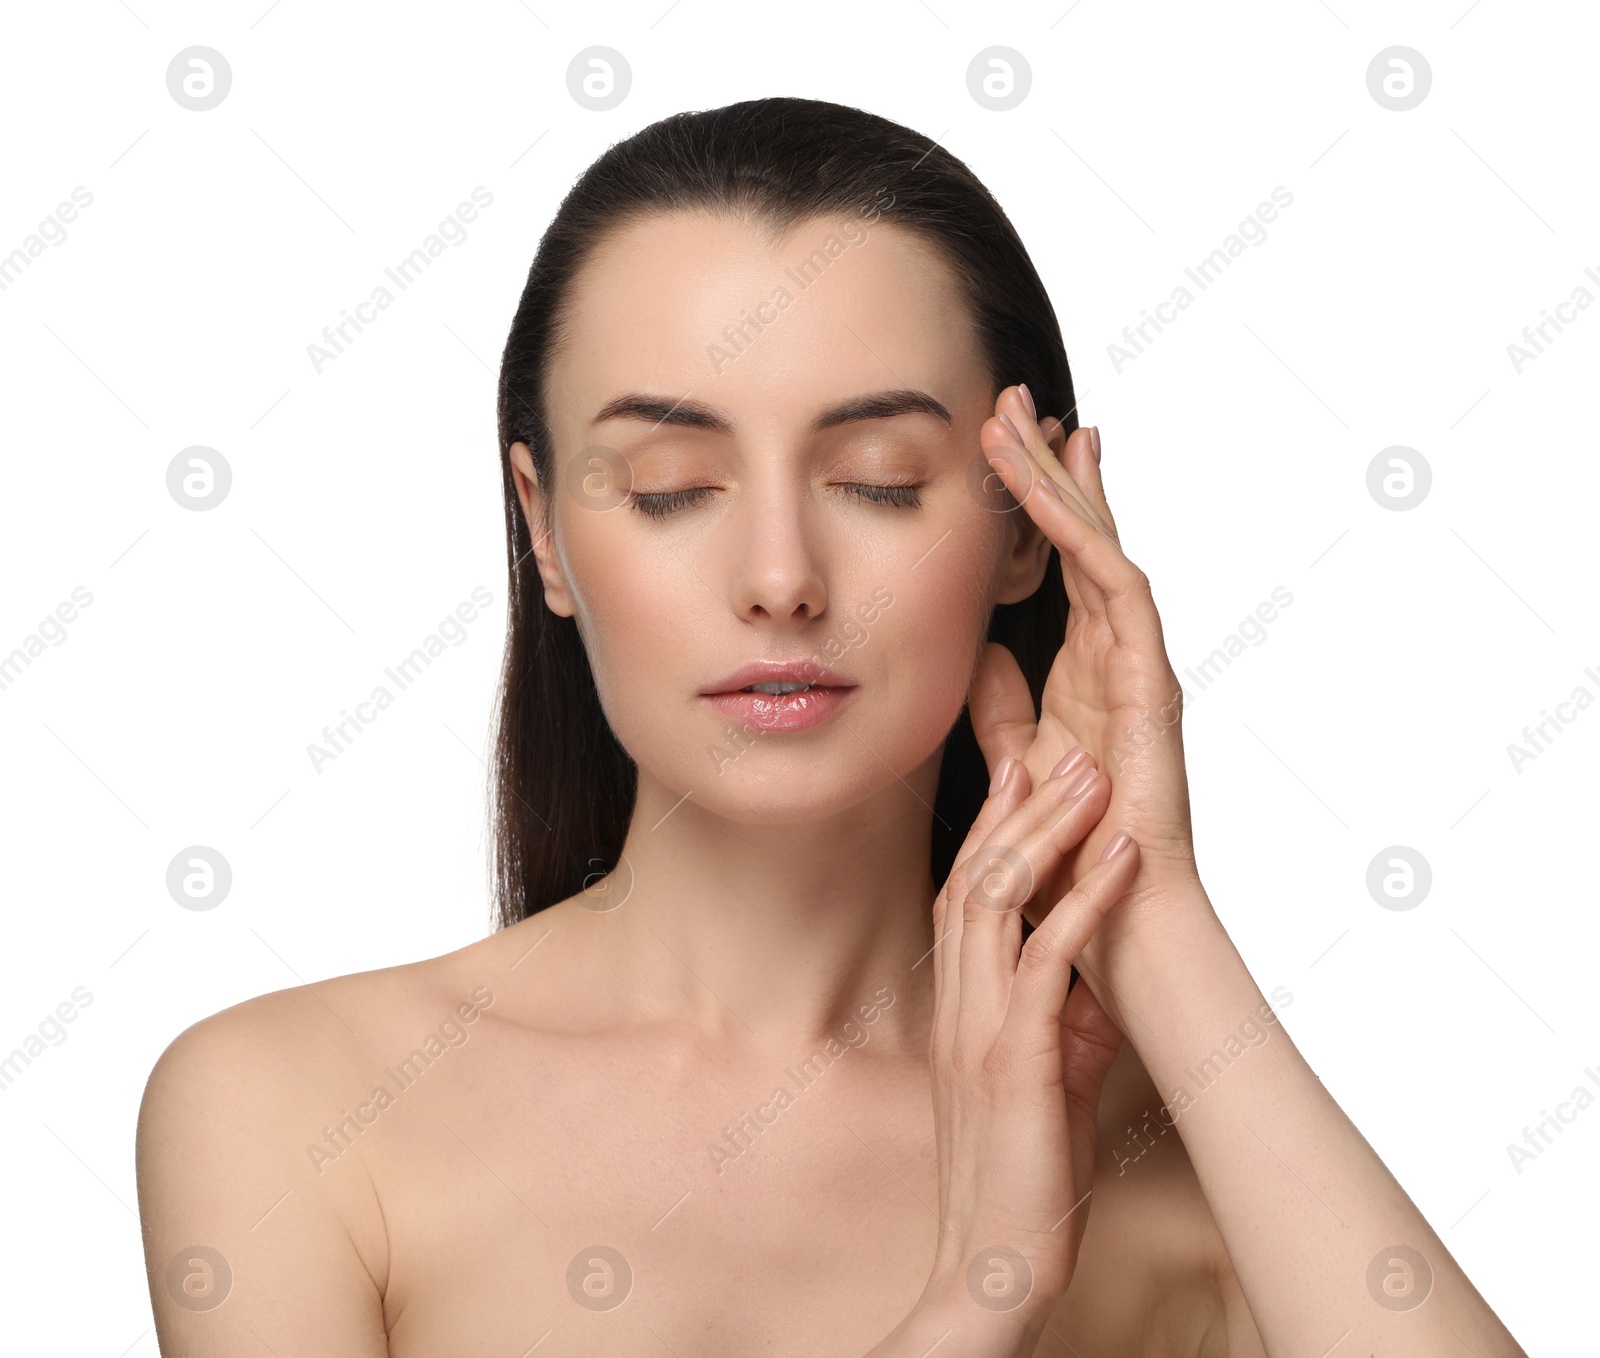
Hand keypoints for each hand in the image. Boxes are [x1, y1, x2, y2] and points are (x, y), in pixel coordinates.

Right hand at [921, 742, 1138, 1341]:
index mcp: (962, 1005)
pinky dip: (1084, 902)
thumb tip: (1099, 979)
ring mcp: (982, 1026)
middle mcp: (961, 1003)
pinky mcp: (1016, 1057)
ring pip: (998, 901)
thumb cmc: (1020, 1176)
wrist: (994, 1266)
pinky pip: (1047, 961)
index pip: (966, 895)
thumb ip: (1063, 1021)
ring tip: (1092, 778)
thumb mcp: (1044, 1080)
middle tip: (1065, 753)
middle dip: (1020, 810)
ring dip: (1048, 834)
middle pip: (975, 878)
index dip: (992, 829)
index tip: (1022, 771)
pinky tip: (1119, 860)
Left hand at [968, 387, 1203, 1022]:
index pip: (1058, 565)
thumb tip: (976, 654)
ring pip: (1101, 550)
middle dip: (1048, 467)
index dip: (1031, 504)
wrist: (1119, 925)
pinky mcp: (1150, 687)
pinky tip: (1055, 499)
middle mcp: (1114, 656)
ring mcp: (1137, 667)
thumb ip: (1002, 707)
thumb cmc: (1075, 855)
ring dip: (1061, 485)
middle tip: (1016, 398)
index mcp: (1082, 670)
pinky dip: (1086, 544)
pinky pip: (1118, 597)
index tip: (1000, 443)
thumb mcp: (1018, 760)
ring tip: (1027, 421)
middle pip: (1082, 538)